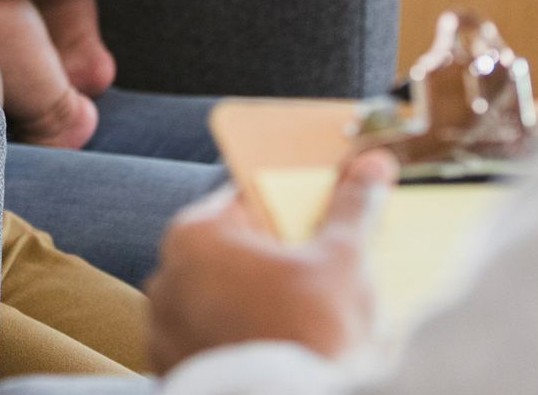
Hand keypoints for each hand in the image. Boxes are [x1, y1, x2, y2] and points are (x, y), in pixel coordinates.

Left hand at [148, 152, 396, 372]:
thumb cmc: (311, 333)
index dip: (294, 205)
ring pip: (220, 300)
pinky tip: (279, 349)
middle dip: (276, 260)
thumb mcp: (342, 261)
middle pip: (233, 253)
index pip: (250, 199)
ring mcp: (165, 330)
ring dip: (255, 303)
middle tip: (321, 273)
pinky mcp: (175, 372)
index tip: (322, 218)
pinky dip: (240, 341)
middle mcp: (167, 277)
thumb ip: (352, 208)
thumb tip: (372, 166)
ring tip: (304, 319)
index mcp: (196, 235)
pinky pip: (212, 342)